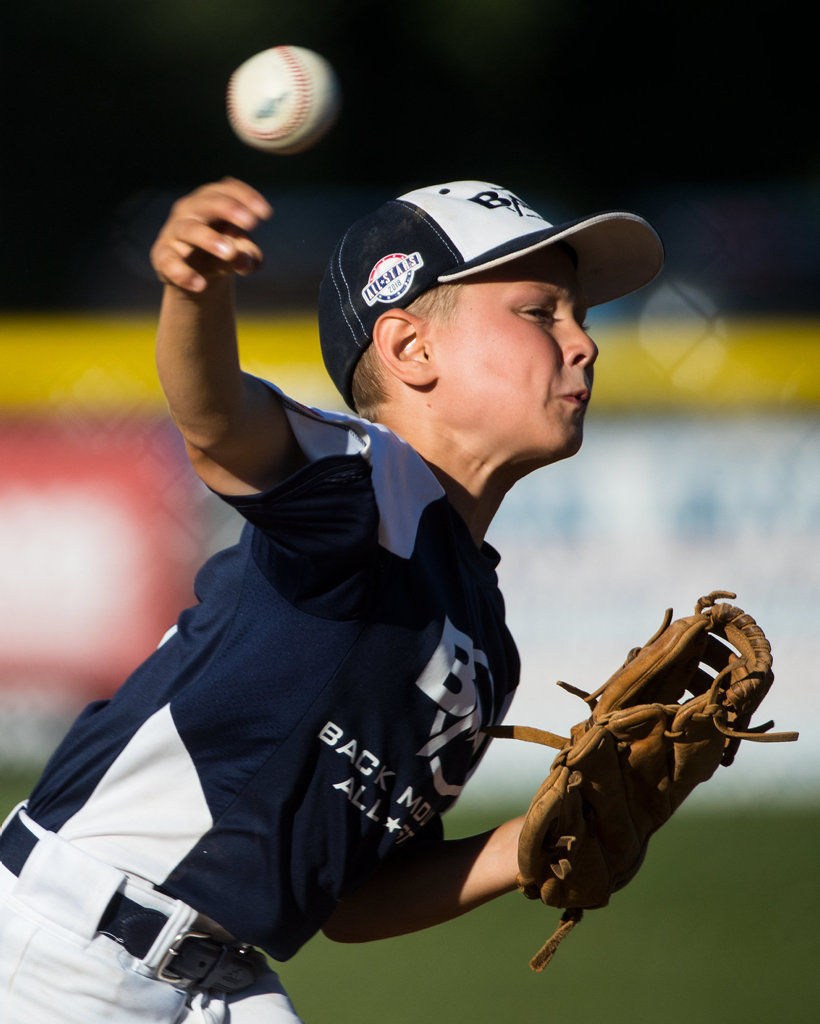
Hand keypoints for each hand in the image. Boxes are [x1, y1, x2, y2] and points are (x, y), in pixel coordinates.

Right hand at [150, 177, 272, 292]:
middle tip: (251, 222)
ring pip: (189, 229)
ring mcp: (174, 231)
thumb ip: (248, 254)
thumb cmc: (221, 254)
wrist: (193, 277)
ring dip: (209, 238)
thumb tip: (242, 258)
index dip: (246, 197)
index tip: (266, 213)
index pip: (227, 189)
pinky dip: (183, 273)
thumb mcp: (240, 253)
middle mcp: (191, 210)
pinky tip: (200, 285)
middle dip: (229, 209)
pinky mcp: (162, 255)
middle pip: (208, 202)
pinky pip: (170, 261)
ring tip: (230, 252)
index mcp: (211, 201)